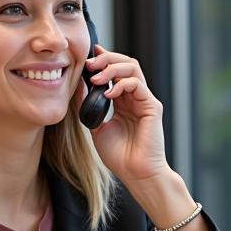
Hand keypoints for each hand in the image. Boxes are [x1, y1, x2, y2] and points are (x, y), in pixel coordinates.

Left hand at [82, 46, 168, 183]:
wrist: (135, 173)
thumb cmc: (119, 156)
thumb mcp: (96, 126)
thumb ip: (89, 105)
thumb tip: (78, 84)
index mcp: (123, 101)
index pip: (116, 71)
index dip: (103, 60)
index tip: (87, 57)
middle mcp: (135, 97)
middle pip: (125, 63)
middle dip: (106, 59)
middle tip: (89, 63)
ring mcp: (144, 100)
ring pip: (132, 68)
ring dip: (112, 68)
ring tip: (96, 77)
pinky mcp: (152, 107)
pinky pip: (137, 85)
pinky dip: (121, 84)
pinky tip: (108, 94)